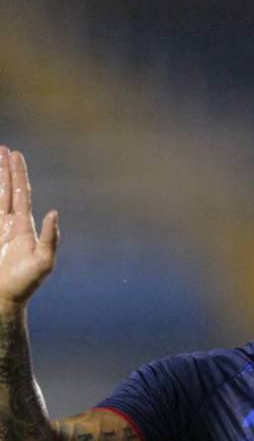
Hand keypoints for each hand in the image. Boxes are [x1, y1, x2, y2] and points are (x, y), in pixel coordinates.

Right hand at [0, 147, 58, 307]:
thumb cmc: (25, 283)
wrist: (2, 299)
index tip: (15, 154)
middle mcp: (10, 223)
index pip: (20, 192)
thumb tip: (54, 212)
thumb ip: (50, 238)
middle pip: (7, 189)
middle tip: (3, 148)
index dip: (18, 173)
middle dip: (5, 169)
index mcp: (25, 225)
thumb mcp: (44, 261)